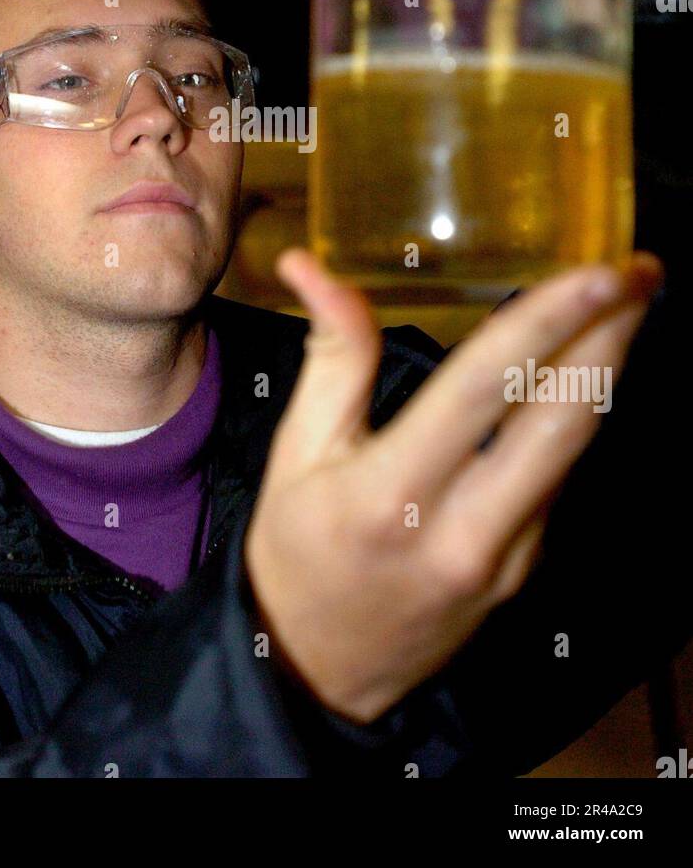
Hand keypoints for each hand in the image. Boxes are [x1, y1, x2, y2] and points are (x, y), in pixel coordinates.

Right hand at [244, 248, 661, 723]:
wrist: (316, 672)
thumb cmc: (296, 551)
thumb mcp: (296, 452)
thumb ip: (330, 357)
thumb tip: (313, 264)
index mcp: (391, 493)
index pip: (485, 388)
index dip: (548, 321)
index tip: (597, 269)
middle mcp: (462, 530)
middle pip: (561, 420)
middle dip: (611, 337)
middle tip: (639, 269)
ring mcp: (505, 558)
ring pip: (574, 450)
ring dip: (608, 369)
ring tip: (629, 302)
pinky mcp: (525, 569)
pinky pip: (560, 478)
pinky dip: (579, 414)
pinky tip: (587, 367)